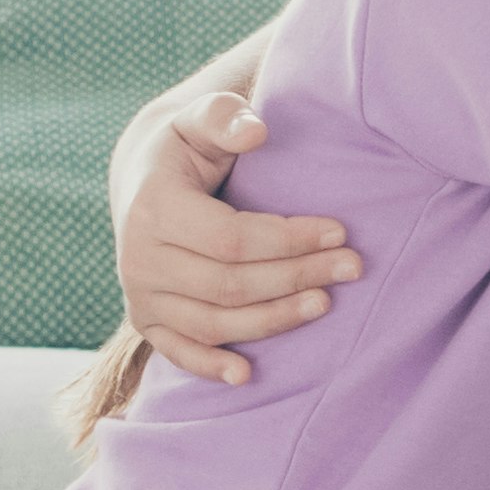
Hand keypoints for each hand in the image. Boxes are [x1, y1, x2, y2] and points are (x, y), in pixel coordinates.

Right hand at [119, 93, 357, 385]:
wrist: (141, 180)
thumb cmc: (185, 147)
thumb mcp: (199, 118)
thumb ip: (224, 115)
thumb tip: (256, 131)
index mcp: (153, 207)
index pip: (231, 239)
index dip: (289, 239)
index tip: (340, 231)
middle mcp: (138, 258)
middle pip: (229, 284)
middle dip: (296, 278)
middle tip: (352, 268)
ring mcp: (139, 294)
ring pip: (213, 322)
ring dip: (273, 320)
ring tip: (326, 304)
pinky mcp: (144, 320)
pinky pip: (178, 352)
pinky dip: (210, 366)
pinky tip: (246, 375)